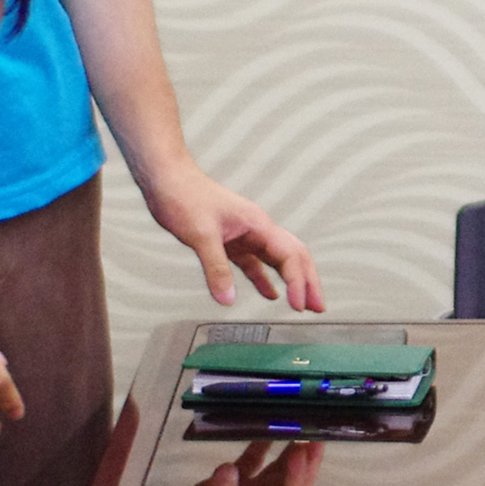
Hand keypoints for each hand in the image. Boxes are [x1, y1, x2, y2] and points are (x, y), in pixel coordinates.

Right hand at [134, 440, 321, 485]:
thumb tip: (229, 468)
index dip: (297, 476)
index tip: (300, 452)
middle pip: (290, 481)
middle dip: (304, 460)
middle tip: (315, 433)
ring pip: (274, 469)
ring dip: (287, 450)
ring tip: (299, 425)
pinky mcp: (231, 485)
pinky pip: (250, 462)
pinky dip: (258, 446)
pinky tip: (265, 427)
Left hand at [140, 163, 321, 312]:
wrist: (167, 179)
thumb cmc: (184, 195)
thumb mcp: (201, 234)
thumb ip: (216, 268)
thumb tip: (228, 299)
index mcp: (258, 224)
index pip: (290, 256)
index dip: (298, 282)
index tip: (299, 306)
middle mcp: (257, 230)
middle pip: (294, 257)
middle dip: (308, 282)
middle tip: (318, 306)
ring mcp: (245, 236)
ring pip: (277, 261)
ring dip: (291, 282)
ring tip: (302, 304)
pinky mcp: (230, 242)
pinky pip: (254, 264)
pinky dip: (264, 280)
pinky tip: (268, 294)